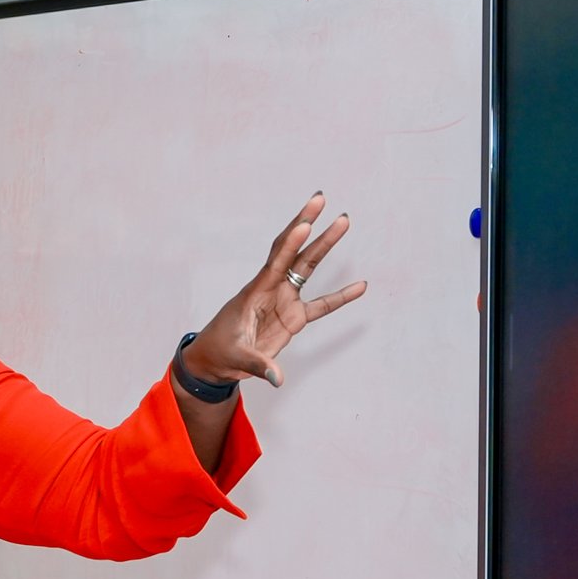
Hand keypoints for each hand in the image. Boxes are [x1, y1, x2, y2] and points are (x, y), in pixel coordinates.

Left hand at [182, 193, 367, 387]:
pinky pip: (322, 306)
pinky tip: (360, 286)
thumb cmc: (221, 351)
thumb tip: (277, 378)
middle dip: (308, 225)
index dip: (291, 243)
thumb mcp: (237, 357)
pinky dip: (340, 297)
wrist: (217, 360)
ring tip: (343, 222)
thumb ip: (260, 365)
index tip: (305, 223)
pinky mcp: (293, 318)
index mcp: (256, 292)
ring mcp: (284, 300)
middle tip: (322, 200)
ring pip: (308, 267)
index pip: (276, 262)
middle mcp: (272, 289)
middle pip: (294, 251)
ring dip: (324, 244)